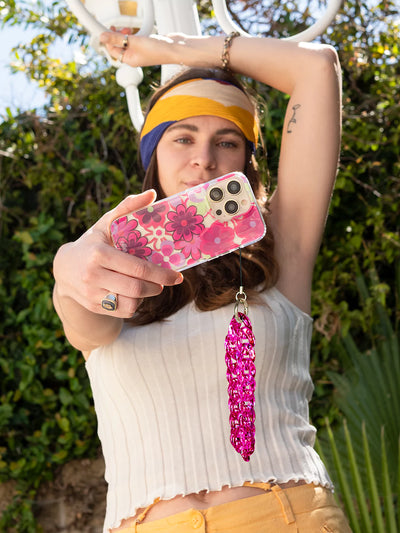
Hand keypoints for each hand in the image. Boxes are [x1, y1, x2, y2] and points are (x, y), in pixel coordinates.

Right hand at [54, 190, 182, 318]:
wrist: (63, 269)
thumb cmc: (92, 242)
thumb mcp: (106, 223)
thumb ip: (128, 207)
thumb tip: (152, 194)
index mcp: (99, 253)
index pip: (137, 268)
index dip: (161, 274)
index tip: (176, 276)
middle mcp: (93, 275)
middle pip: (136, 289)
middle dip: (156, 287)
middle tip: (165, 282)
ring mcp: (92, 294)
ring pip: (130, 303)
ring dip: (145, 296)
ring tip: (148, 286)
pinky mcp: (94, 306)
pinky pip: (122, 310)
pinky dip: (133, 304)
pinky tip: (133, 293)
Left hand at [99, 29, 177, 66]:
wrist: (176, 48)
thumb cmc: (159, 50)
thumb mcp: (134, 42)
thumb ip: (117, 38)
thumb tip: (102, 37)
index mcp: (129, 60)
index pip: (112, 50)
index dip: (108, 40)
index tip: (105, 29)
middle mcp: (134, 57)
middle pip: (119, 45)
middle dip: (118, 35)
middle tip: (121, 29)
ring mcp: (140, 51)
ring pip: (127, 41)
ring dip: (126, 33)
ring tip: (130, 29)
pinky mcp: (146, 45)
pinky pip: (136, 38)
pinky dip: (135, 33)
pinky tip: (138, 30)